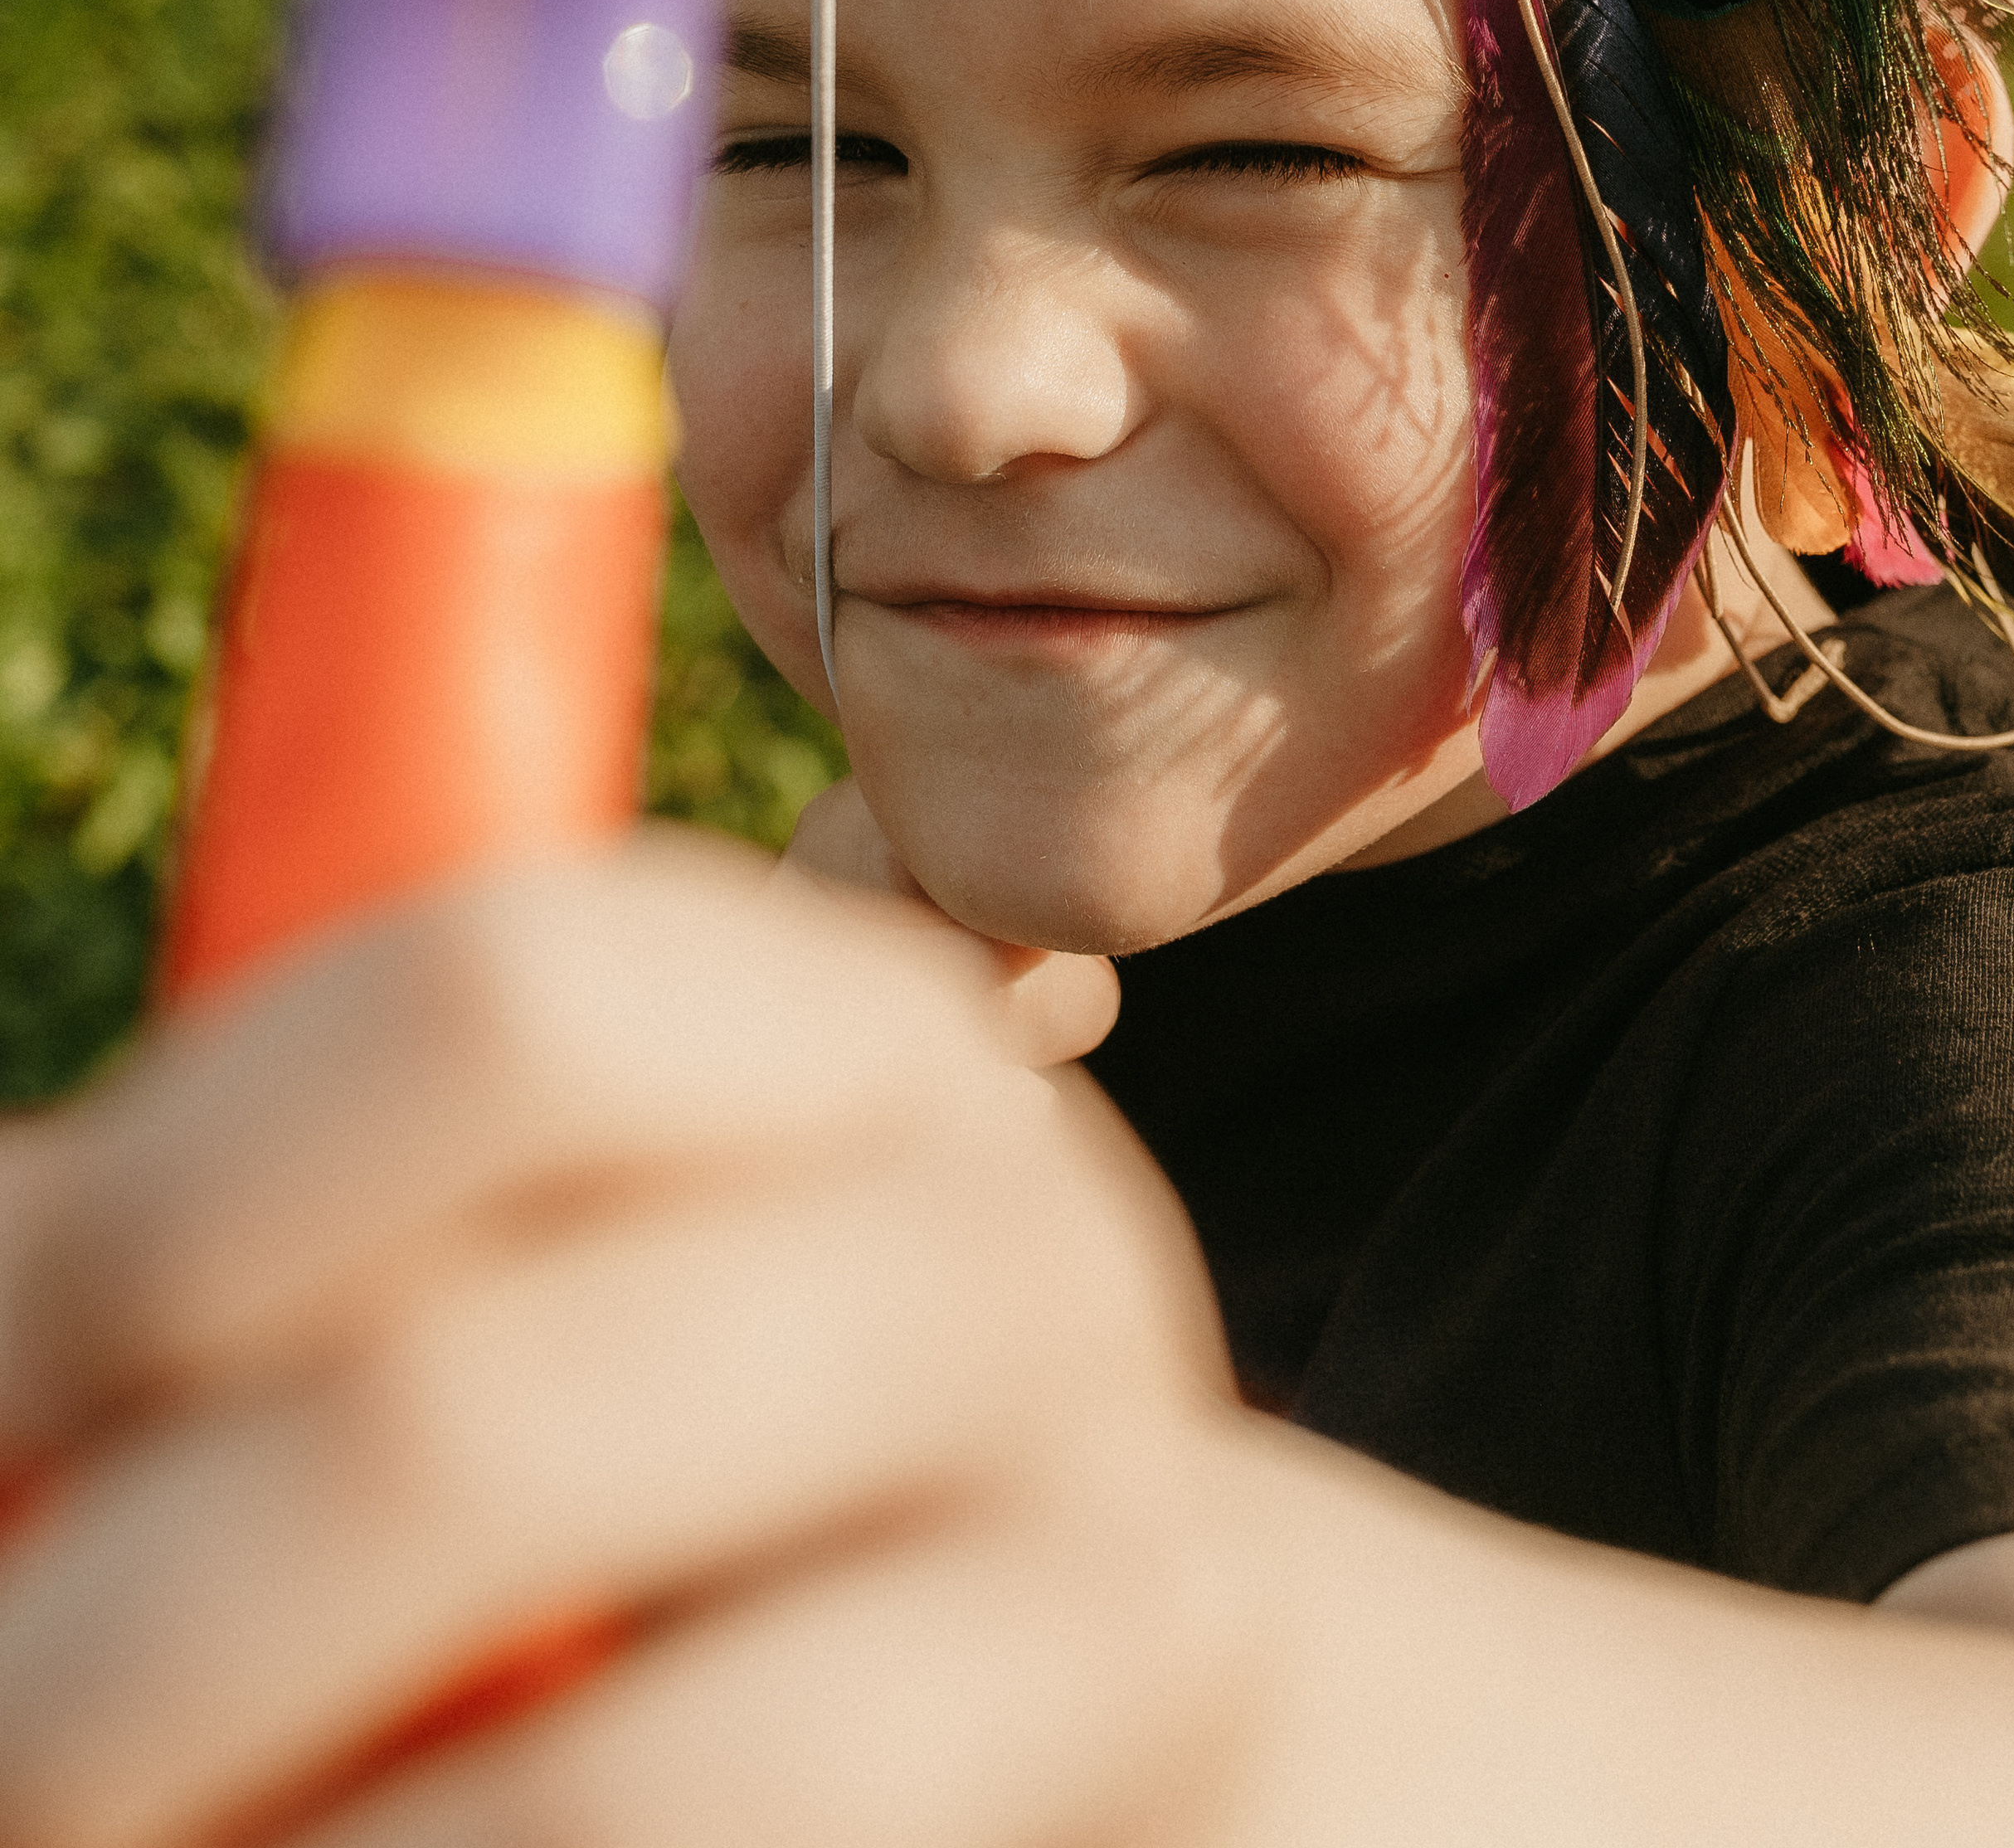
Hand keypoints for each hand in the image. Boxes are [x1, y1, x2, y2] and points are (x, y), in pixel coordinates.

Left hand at [0, 833, 1288, 1847]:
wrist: (1108, 1666)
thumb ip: (266, 1244)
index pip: (485, 1007)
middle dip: (110, 1650)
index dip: (160, 1215)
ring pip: (601, 1795)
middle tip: (1, 1743)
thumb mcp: (534, 1260)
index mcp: (816, 1022)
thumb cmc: (706, 1428)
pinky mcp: (1138, 1761)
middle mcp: (991, 1230)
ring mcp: (1100, 1537)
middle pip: (457, 1422)